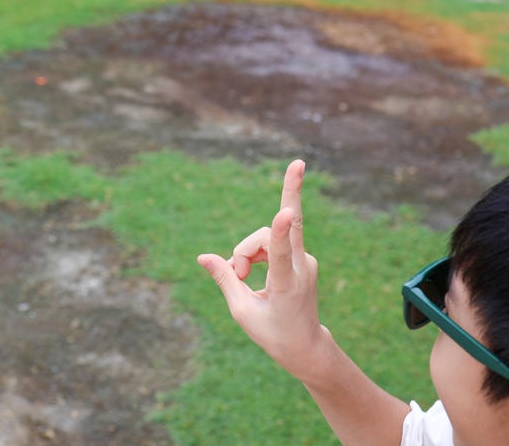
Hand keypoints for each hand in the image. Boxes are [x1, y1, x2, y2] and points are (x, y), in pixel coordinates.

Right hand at [197, 159, 328, 378]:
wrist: (305, 346)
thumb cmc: (272, 333)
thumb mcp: (242, 310)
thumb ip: (225, 278)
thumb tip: (203, 256)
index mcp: (286, 286)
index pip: (281, 255)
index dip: (279, 233)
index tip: (284, 213)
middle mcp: (300, 268)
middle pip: (290, 224)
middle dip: (292, 191)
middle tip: (298, 162)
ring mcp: (304, 259)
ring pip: (266, 235)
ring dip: (245, 252)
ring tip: (240, 277)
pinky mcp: (301, 255)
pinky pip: (270, 241)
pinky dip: (254, 253)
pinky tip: (248, 272)